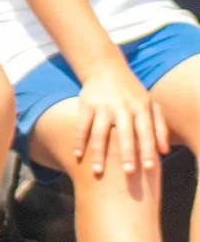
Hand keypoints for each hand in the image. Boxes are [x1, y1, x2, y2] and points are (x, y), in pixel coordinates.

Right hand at [73, 58, 167, 180]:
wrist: (105, 68)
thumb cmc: (132, 92)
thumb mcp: (151, 104)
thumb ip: (160, 127)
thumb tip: (164, 151)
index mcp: (140, 108)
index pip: (146, 132)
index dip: (148, 150)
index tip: (150, 168)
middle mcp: (122, 107)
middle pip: (124, 134)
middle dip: (127, 154)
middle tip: (128, 173)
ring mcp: (102, 105)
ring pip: (99, 132)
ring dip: (98, 152)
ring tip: (98, 171)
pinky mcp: (86, 104)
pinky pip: (81, 126)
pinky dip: (79, 141)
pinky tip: (78, 155)